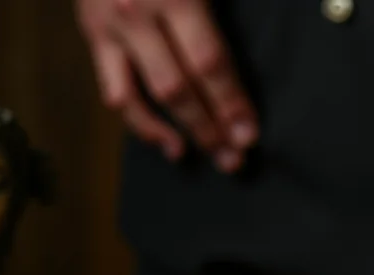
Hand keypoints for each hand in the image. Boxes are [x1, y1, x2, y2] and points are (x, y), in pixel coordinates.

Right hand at [75, 0, 257, 171]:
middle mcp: (139, 13)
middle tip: (236, 159)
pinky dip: (140, 122)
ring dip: (178, 133)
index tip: (250, 133)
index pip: (210, 62)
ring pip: (145, 97)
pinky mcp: (92, 35)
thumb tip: (281, 24)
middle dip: (211, 127)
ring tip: (208, 156)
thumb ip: (220, 1)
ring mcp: (111, 28)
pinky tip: (167, 141)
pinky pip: (114, 91)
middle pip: (180, 87)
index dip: (232, 102)